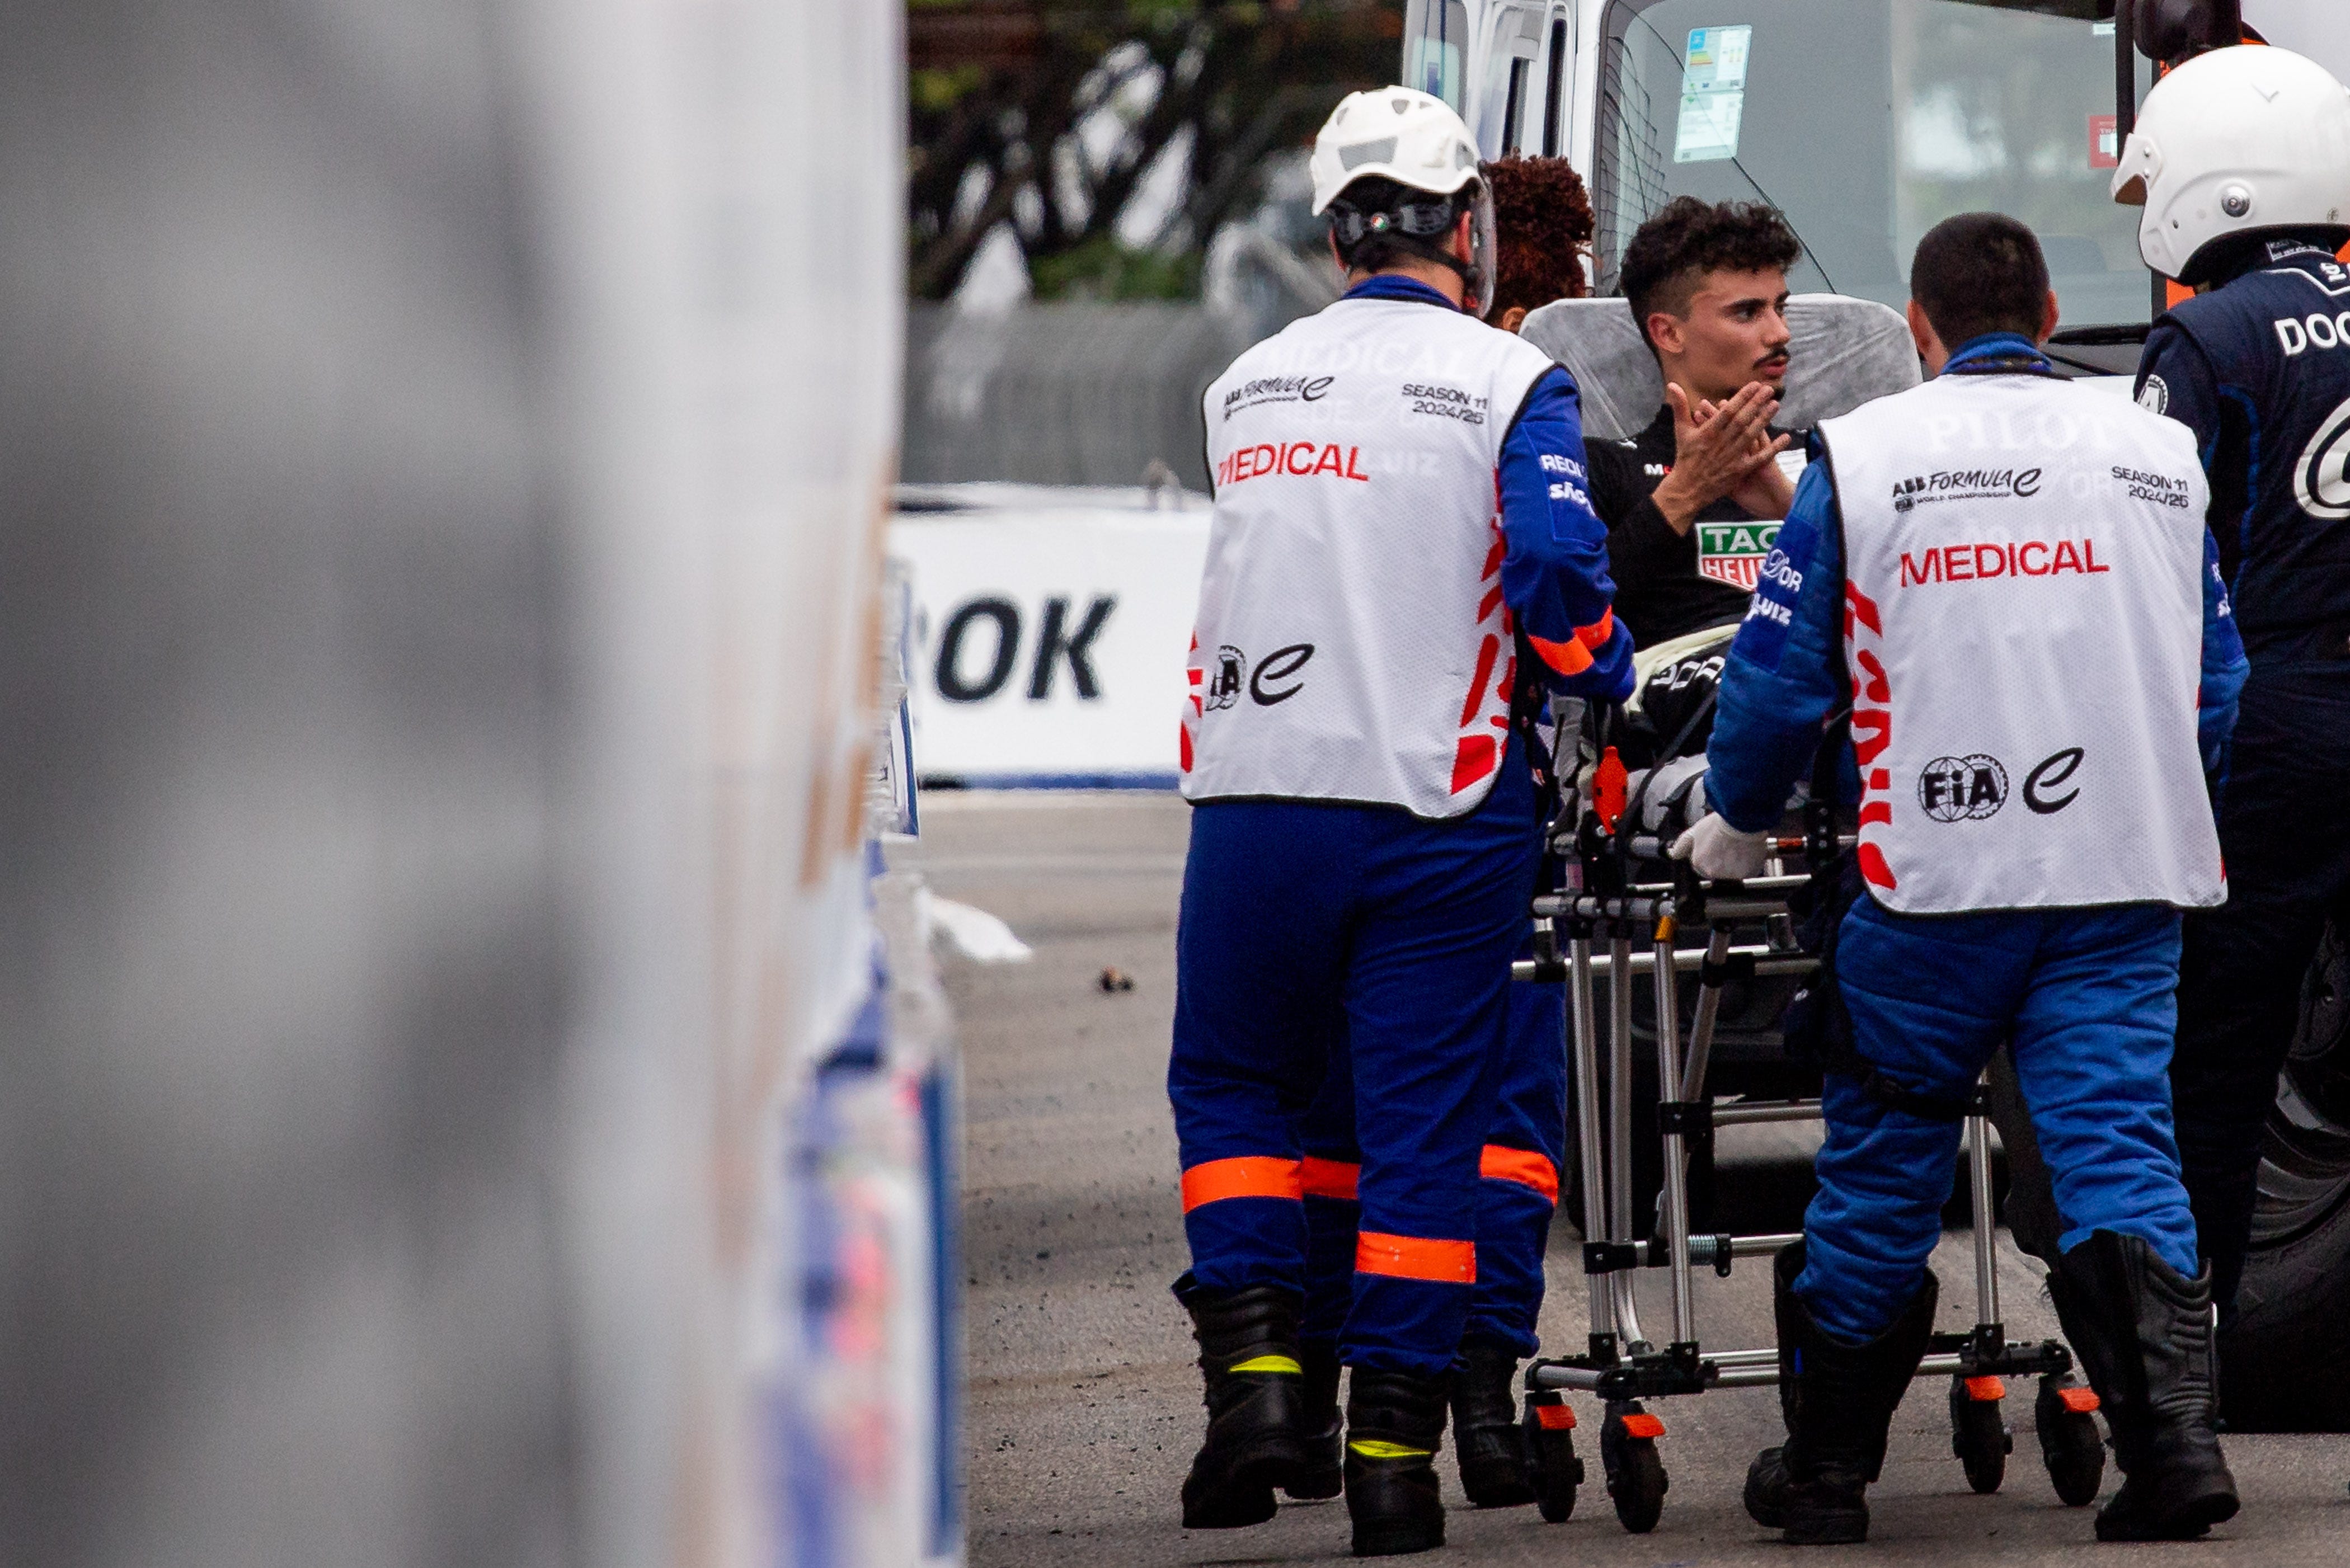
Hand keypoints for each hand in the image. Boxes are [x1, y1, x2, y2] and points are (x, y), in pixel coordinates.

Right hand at [1651, 382, 1788, 532]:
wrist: (1686, 489)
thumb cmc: (1685, 457)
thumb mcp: (1681, 431)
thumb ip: (1680, 407)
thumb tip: (1672, 384)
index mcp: (1707, 432)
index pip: (1728, 410)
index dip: (1742, 397)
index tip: (1754, 385)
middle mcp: (1720, 443)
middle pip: (1742, 420)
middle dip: (1756, 404)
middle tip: (1770, 390)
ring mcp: (1731, 457)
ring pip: (1751, 435)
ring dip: (1764, 420)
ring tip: (1775, 405)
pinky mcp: (1739, 471)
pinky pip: (1759, 458)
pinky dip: (1773, 449)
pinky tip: (1786, 438)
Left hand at [1670, 812, 1769, 881]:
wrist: (1742, 820)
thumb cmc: (1720, 823)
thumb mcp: (1695, 831)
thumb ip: (1682, 845)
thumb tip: (1673, 854)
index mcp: (1699, 863)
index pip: (1700, 866)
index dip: (1709, 855)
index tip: (1716, 847)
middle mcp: (1713, 872)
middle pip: (1717, 869)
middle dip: (1722, 860)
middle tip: (1729, 845)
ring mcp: (1730, 874)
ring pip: (1733, 871)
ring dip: (1735, 862)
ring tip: (1738, 845)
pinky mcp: (1747, 873)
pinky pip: (1748, 870)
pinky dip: (1749, 863)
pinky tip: (1748, 849)